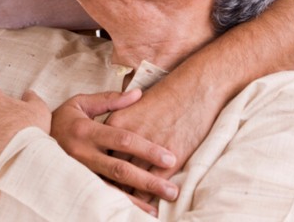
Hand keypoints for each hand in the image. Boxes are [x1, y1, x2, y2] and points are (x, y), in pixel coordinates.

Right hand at [50, 89, 178, 202]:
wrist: (28, 139)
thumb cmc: (62, 119)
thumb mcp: (82, 103)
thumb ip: (110, 100)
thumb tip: (138, 94)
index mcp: (86, 131)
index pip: (122, 140)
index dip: (147, 149)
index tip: (170, 157)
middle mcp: (81, 154)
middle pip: (120, 169)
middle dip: (148, 180)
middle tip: (171, 189)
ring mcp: (77, 173)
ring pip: (109, 190)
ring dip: (134, 201)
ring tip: (156, 209)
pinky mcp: (74, 186)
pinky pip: (98, 198)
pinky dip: (116, 206)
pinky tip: (132, 213)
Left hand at [105, 81, 221, 202]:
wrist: (195, 88)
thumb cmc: (167, 93)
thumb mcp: (134, 102)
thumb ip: (119, 117)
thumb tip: (109, 134)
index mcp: (115, 121)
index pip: (101, 150)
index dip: (98, 165)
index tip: (97, 176)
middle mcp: (126, 136)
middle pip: (111, 168)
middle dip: (110, 182)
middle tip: (108, 196)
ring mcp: (147, 149)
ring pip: (130, 180)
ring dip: (128, 194)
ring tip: (128, 205)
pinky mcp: (168, 160)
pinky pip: (151, 184)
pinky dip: (147, 197)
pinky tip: (148, 204)